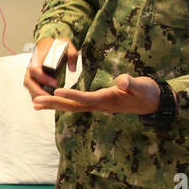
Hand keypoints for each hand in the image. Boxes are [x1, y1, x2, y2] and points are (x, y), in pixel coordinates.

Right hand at [23, 37, 80, 99]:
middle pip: (28, 82)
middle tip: (51, 98)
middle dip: (38, 92)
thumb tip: (72, 69)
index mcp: (38, 57)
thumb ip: (71, 55)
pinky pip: (33, 90)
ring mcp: (31, 74)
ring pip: (29, 88)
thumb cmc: (57, 46)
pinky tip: (49, 103)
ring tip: (50, 103)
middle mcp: (31, 66)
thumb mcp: (67, 45)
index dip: (43, 78)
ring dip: (38, 96)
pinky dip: (39, 97)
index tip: (55, 83)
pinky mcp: (34, 80)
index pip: (35, 69)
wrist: (48, 45)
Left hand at [32, 73, 160, 114]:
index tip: (56, 89)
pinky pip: (76, 104)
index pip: (86, 98)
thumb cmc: (147, 92)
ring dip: (54, 105)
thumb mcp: (142, 86)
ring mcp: (98, 106)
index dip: (72, 94)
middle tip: (36, 101)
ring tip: (36, 104)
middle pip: (73, 106)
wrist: (153, 103)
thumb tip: (122, 81)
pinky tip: (52, 101)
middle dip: (54, 103)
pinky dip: (63, 103)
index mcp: (107, 100)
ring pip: (72, 107)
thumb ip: (131, 83)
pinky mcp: (98, 103)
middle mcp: (99, 105)